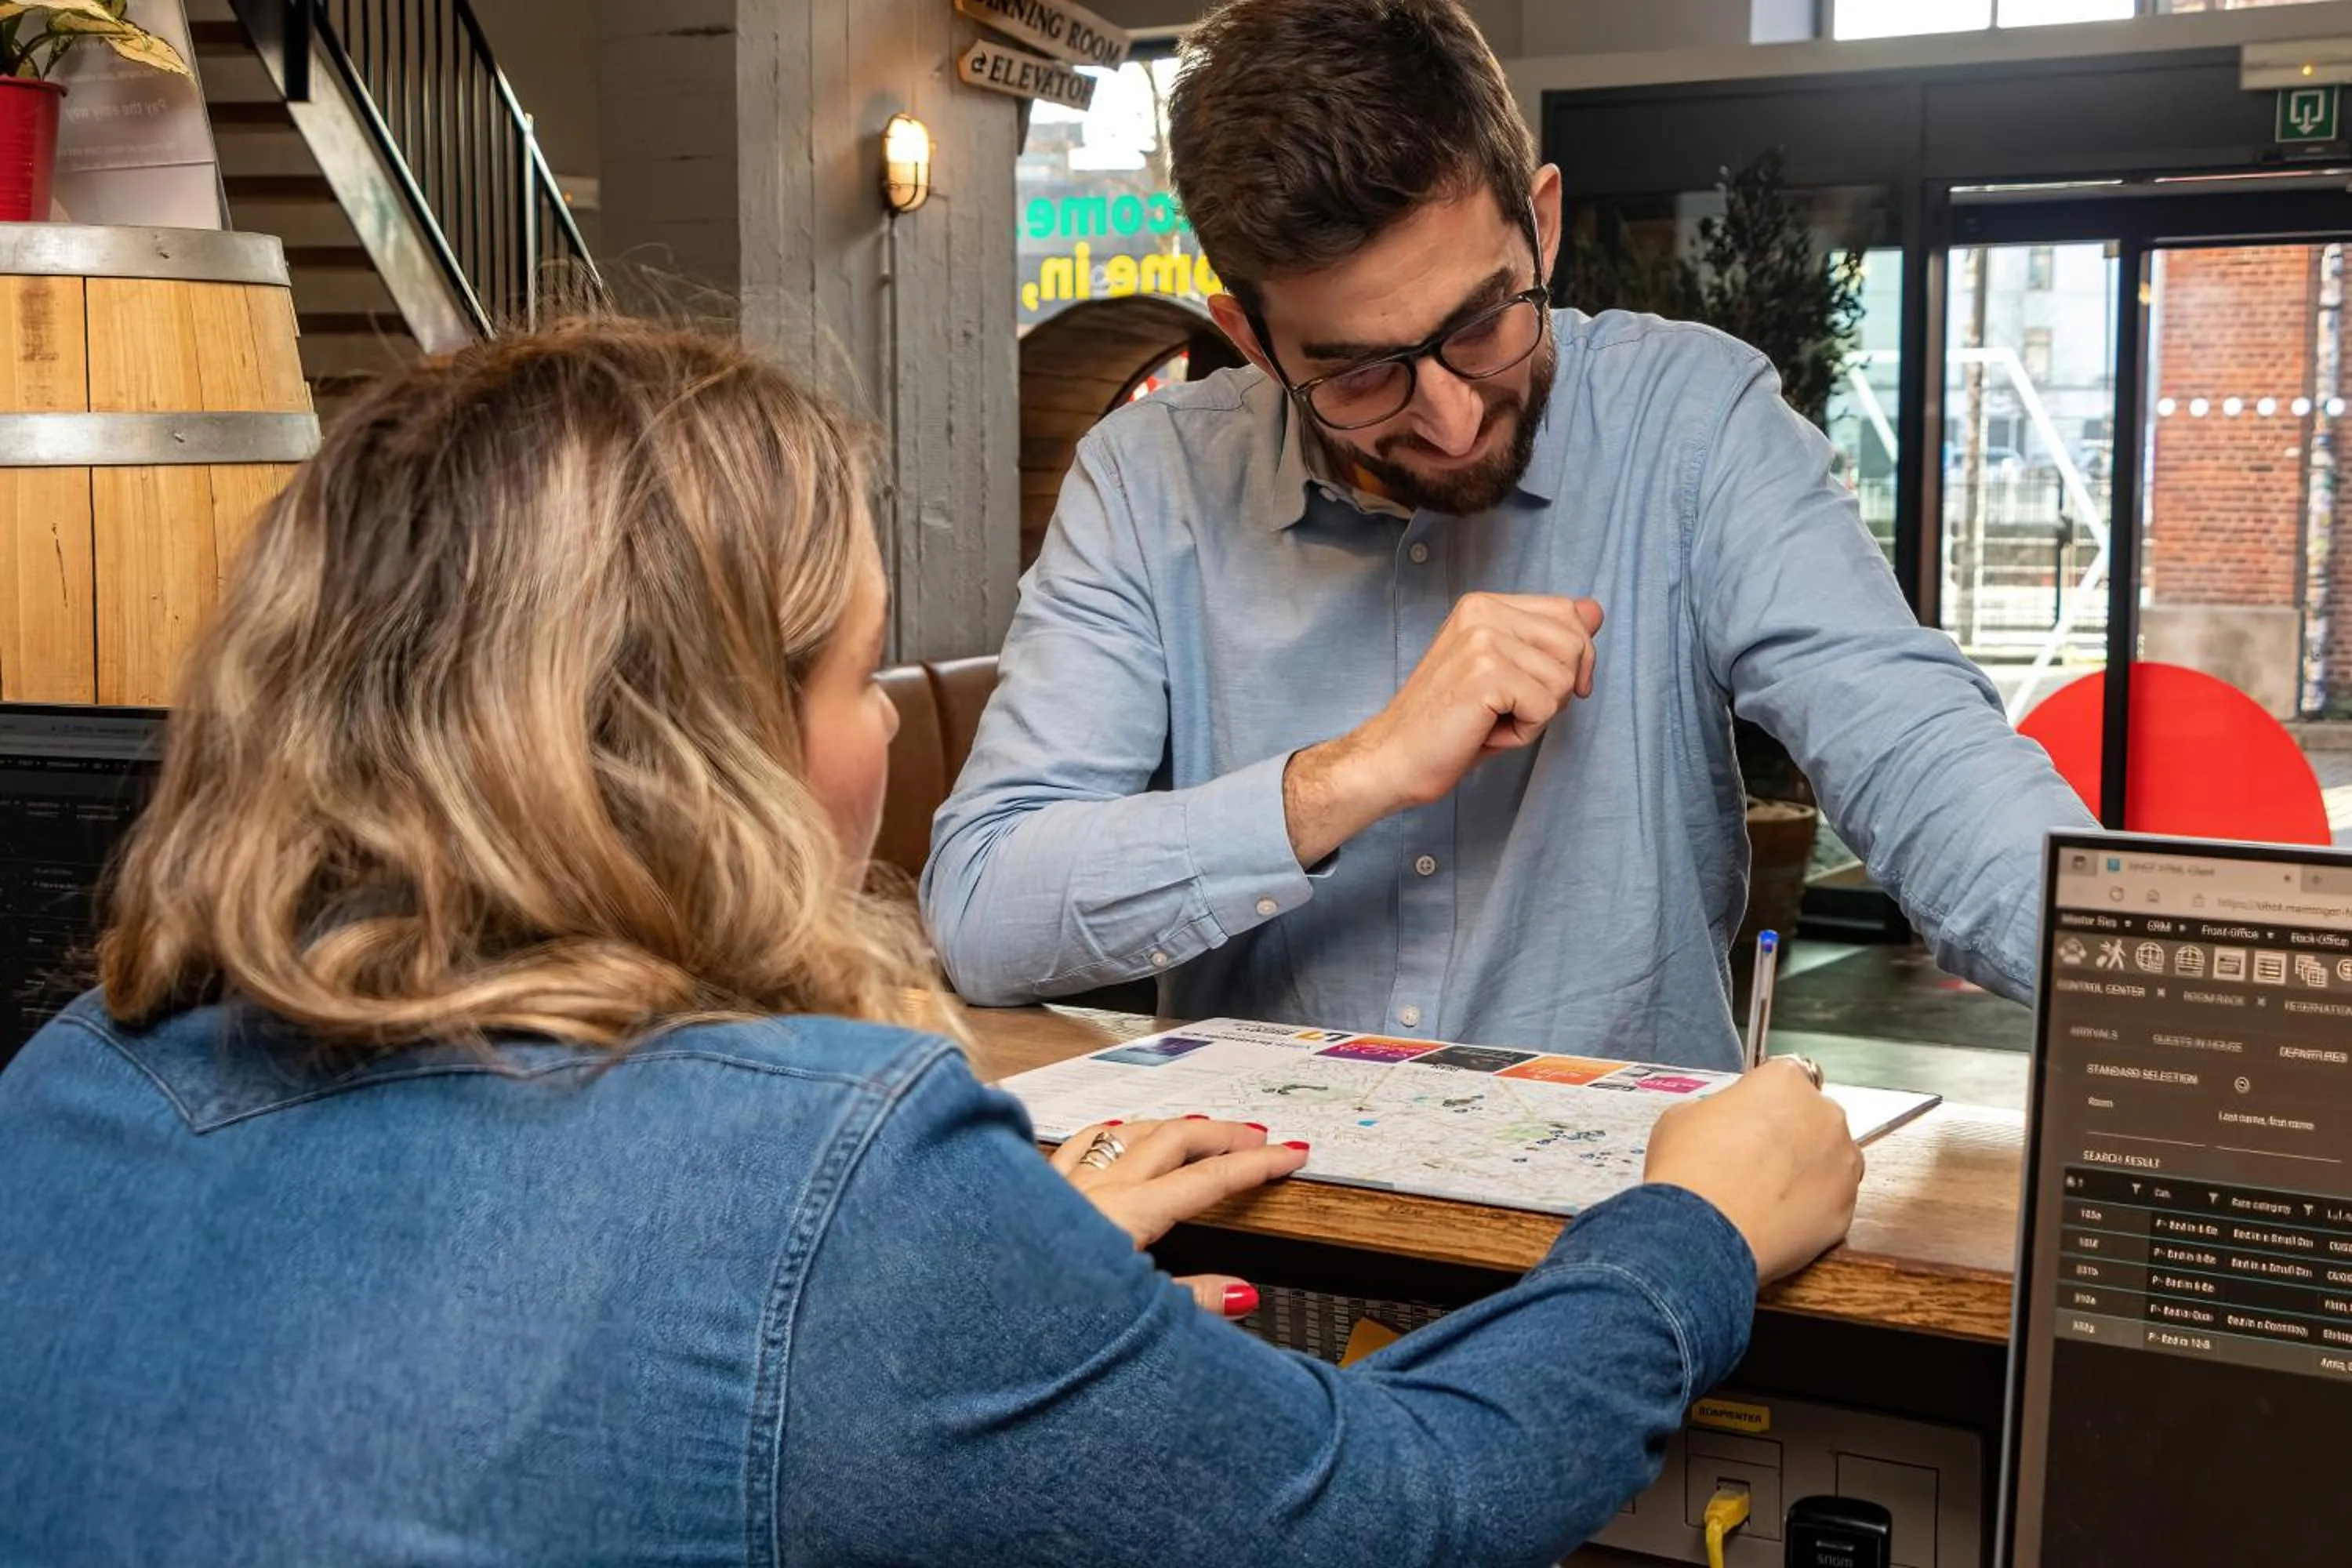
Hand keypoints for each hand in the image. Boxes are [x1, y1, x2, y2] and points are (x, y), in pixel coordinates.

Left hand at [1051, 1117, 1309, 1316]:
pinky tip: (1112, 1131)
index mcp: (1127, 1216)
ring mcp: (1060, 1183)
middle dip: (1222, 1133)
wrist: (960, 1314)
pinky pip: (1079, 1142)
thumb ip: (1191, 1303)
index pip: (1208, 1180)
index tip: (1291, 1154)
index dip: (1255, 1166)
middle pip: (1173, 1139)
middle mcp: (1094, 1188)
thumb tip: (1242, 1291)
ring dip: (1171, 1127)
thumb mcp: (1132, 1324)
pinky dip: (1110, 1132)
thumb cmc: (1037, 1323)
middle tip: (1259, 1137)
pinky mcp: (1030, 1189)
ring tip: (1199, 1129)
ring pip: (1127, 1131)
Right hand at [1284, 593, 1604, 866]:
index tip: (1543, 689)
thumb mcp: (1504, 671)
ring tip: (1491, 720)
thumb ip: (1546, 638)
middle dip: (1556, 689)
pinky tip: (1485, 732)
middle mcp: (1482, 611)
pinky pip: (1545, 707)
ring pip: (1564, 679)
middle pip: (1575, 644)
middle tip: (1507, 709)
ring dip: (1537, 715)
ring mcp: (1484, 639)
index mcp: (1483, 605)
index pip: (1568, 612)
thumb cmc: (1447, 723)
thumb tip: (1595, 610)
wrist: (1393, 758)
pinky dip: (1523, 733)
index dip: (1573, 657)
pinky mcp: (1487, 673)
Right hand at [1642, 1059, 1863, 1283]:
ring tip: (1766, 1193)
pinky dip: (1811, 1209)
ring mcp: (1843, 1164)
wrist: (1703, 1232)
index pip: (1786, 1076)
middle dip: (1792, 1133)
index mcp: (1784, 1081)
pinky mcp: (1846, 1209)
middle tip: (1755, 1157)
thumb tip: (1721, 1124)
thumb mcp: (1681, 1117)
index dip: (1765, 1099)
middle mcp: (1824, 1115)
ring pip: (1830, 1160)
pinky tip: (1776, 1219)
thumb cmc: (1690, 1171)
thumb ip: (1715, 1111)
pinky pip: (1831, 1202)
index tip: (1752, 1116)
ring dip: (1807, 1170)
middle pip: (1814, 1117)